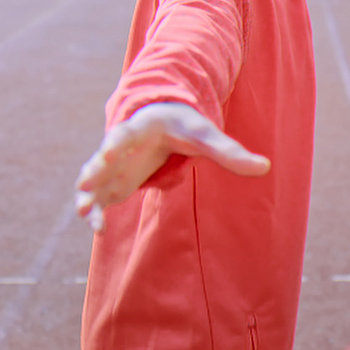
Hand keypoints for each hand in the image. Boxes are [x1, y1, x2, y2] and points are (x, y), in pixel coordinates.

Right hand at [75, 102, 270, 229]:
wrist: (162, 120)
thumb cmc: (184, 126)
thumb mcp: (206, 136)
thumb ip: (231, 153)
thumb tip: (265, 166)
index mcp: (141, 127)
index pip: (124, 133)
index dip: (115, 143)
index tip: (108, 152)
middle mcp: (120, 146)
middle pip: (101, 157)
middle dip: (93, 169)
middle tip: (84, 183)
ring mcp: (113, 165)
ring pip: (93, 180)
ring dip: (88, 195)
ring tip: (84, 214)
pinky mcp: (113, 182)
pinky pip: (99, 196)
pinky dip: (95, 210)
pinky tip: (98, 229)